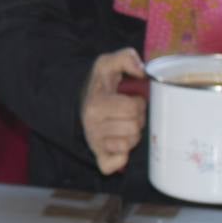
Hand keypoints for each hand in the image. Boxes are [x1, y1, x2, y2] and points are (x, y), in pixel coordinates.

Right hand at [80, 48, 147, 175]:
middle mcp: (92, 126)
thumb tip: (141, 70)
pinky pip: (113, 164)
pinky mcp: (98, 156)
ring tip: (124, 124)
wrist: (80, 102)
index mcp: (96, 104)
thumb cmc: (100, 84)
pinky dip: (121, 158)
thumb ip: (126, 58)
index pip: (133, 108)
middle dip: (137, 118)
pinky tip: (120, 146)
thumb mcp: (108, 63)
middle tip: (129, 113)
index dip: (138, 102)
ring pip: (128, 145)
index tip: (131, 99)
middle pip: (134, 127)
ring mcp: (95, 142)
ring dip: (132, 135)